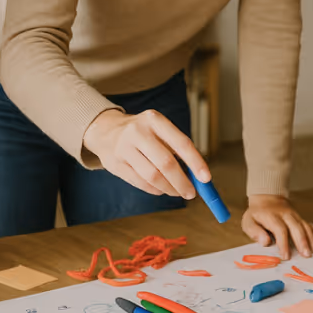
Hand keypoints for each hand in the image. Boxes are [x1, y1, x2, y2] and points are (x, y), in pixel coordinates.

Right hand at [84, 109, 209, 199]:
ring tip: (178, 192)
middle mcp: (138, 132)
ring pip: (153, 176)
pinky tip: (162, 189)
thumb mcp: (159, 130)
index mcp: (154, 120)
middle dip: (182, 182)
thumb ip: (177, 149)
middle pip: (166, 163)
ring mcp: (124, 148)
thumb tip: (198, 176)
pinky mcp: (115, 164)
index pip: (181, 142)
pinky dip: (155, 190)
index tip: (206, 178)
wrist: (106, 130)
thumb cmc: (143, 133)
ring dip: (169, 188)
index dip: (196, 162)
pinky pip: (140, 183)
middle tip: (191, 193)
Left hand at [241, 195, 312, 259]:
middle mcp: (286, 215)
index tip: (286, 256)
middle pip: (296, 227)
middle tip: (307, 255)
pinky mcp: (300, 218)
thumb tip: (265, 242)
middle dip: (302, 241)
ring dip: (312, 239)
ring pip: (305, 226)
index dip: (283, 243)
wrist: (267, 197)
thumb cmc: (257, 214)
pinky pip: (311, 225)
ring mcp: (295, 216)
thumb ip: (255, 232)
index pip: (280, 229)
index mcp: (272, 216)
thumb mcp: (248, 221)